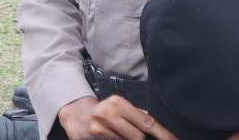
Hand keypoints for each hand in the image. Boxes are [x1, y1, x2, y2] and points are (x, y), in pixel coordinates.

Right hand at [59, 94, 177, 139]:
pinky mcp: (94, 138)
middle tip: (134, 134)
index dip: (163, 134)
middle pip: (138, 137)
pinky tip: (114, 137)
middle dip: (141, 139)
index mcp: (119, 103)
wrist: (76, 115)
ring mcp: (100, 128)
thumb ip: (137, 114)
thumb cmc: (102, 111)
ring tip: (120, 133)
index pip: (147, 122)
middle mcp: (109, 113)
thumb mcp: (119, 106)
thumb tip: (156, 126)